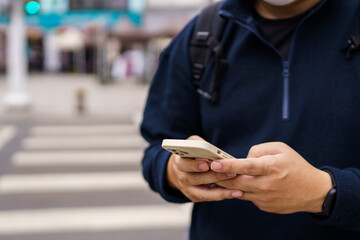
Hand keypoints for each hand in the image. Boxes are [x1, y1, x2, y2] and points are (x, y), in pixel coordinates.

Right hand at [166, 135, 240, 201]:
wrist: (181, 170)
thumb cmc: (190, 154)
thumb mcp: (192, 144)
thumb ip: (201, 145)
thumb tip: (214, 150)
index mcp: (179, 163)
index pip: (185, 164)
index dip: (195, 165)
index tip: (207, 165)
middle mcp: (182, 178)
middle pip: (197, 179)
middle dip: (215, 176)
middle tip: (231, 173)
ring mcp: (188, 189)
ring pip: (204, 193)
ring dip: (221, 191)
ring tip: (237, 190)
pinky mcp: (195, 197)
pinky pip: (209, 198)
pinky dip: (222, 196)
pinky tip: (235, 193)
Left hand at [211, 142, 331, 213]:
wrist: (313, 191)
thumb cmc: (296, 166)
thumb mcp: (281, 149)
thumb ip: (258, 150)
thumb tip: (243, 159)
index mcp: (271, 168)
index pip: (245, 167)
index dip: (228, 165)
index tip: (215, 164)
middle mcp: (266, 185)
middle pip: (236, 182)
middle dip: (221, 177)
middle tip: (209, 171)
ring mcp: (265, 198)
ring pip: (239, 191)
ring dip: (228, 185)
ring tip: (219, 177)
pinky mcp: (264, 206)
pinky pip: (248, 197)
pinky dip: (242, 190)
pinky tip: (239, 184)